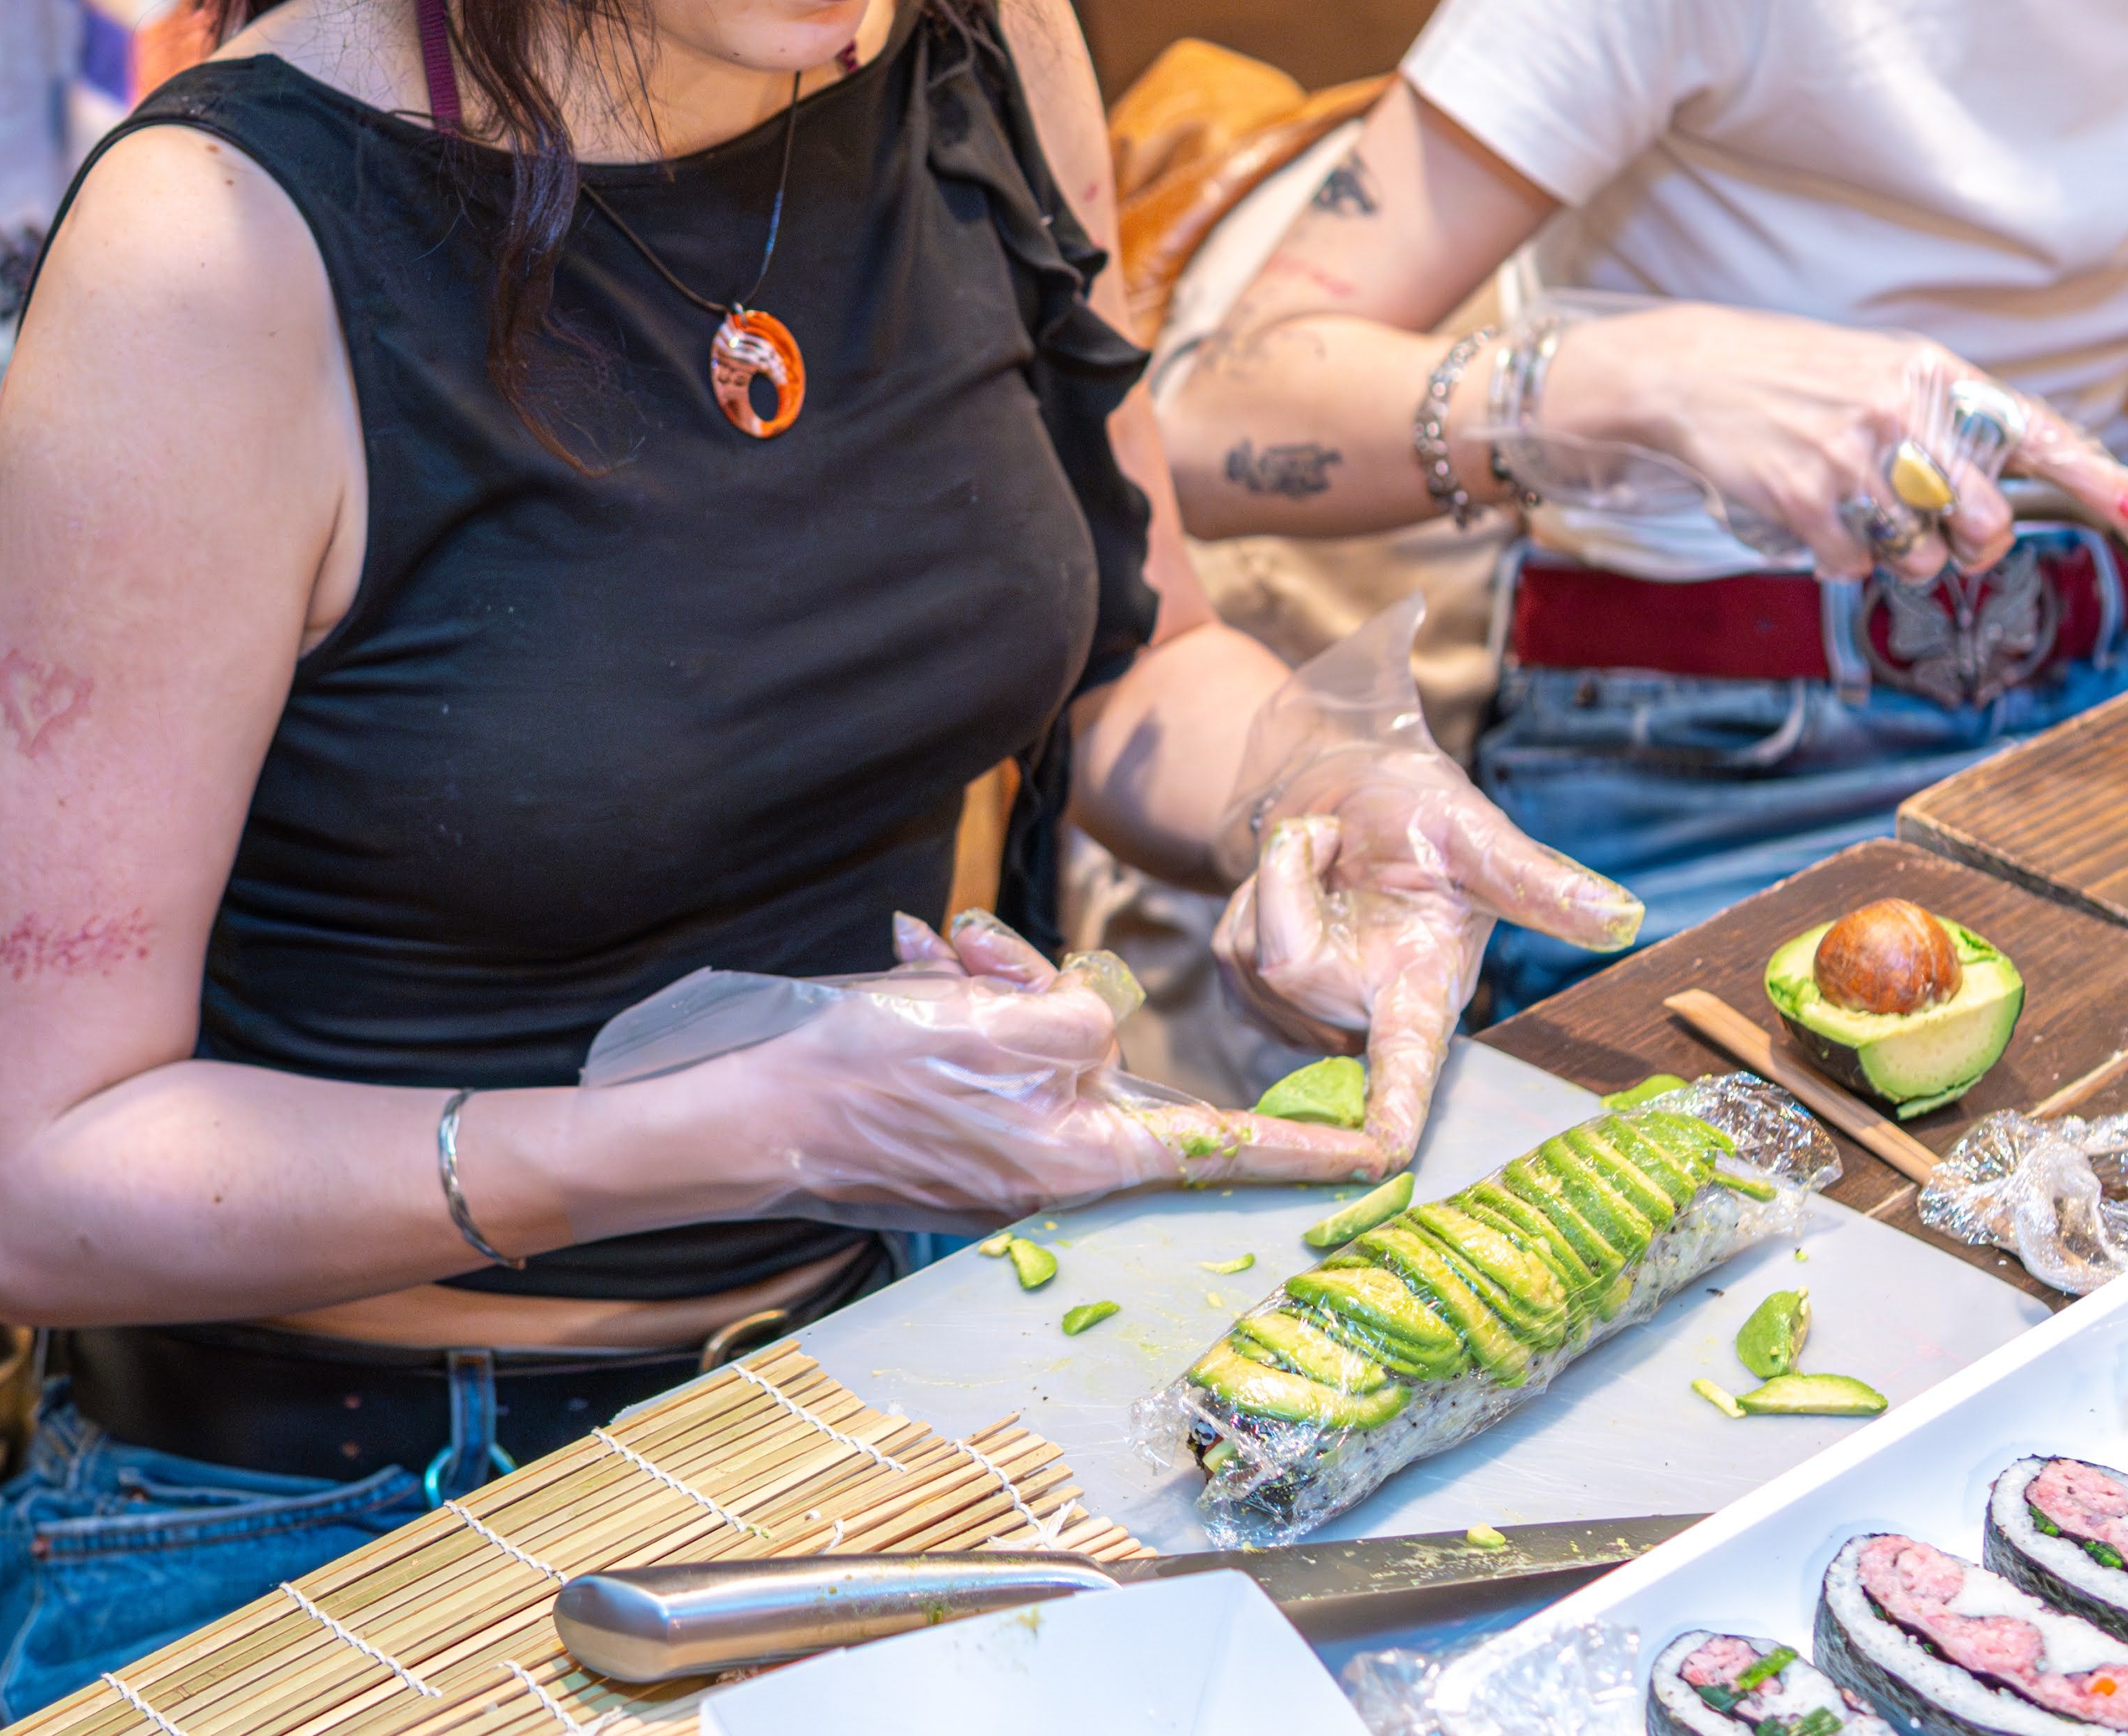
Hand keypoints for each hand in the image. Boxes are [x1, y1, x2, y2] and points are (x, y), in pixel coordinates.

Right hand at [741, 912, 1374, 1224]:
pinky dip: (952, 996)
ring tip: (927, 965)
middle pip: (1107, 1055)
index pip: (1222, 1149)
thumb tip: (1091, 1029)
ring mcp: (998, 1146)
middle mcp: (1051, 1162)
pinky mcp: (954, 1124)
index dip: (1306, 1150)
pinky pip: (983, 1040)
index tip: (1383, 1157)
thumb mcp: (1005, 1024)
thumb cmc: (873, 1072)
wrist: (744, 1112)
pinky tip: (910, 967)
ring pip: (1040, 1032)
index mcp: (1080, 1153)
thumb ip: (1081, 1022)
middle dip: (1048, 993)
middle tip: (969, 970)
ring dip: (990, 983)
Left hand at [1213, 773, 1643, 1168]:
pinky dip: (1249, 896)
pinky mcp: (1255, 1002)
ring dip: (1271, 881)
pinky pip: (1226, 950)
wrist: (1347, 796)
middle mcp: (1364, 1022)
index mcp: (1426, 991)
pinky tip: (1292, 889)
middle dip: (1292, 882)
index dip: (1395, 1117)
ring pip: (1250, 954)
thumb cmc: (1420, 813)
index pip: (1411, 1067)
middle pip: (1289, 966)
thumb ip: (1538, 882)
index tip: (1380, 1164)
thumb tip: (1625, 917)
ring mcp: (1304, 1018)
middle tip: (1334, 837)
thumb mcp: (1476, 834)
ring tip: (1326, 862)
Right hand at [1539, 302, 2127, 578]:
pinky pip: (1857, 566)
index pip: (2031, 428)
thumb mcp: (1885, 370)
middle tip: (1944, 527)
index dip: (2092, 476)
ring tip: (1860, 505)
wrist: (1694, 374)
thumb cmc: (1799, 376)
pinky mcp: (1806, 500)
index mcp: (1931, 374)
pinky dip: (1841, 556)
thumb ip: (1950, 422)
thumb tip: (2010, 490)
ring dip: (1899, 549)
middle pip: (1986, 518)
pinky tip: (1816, 515)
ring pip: (1921, 553)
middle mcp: (1900, 413)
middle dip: (1973, 541)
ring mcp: (1852, 458)